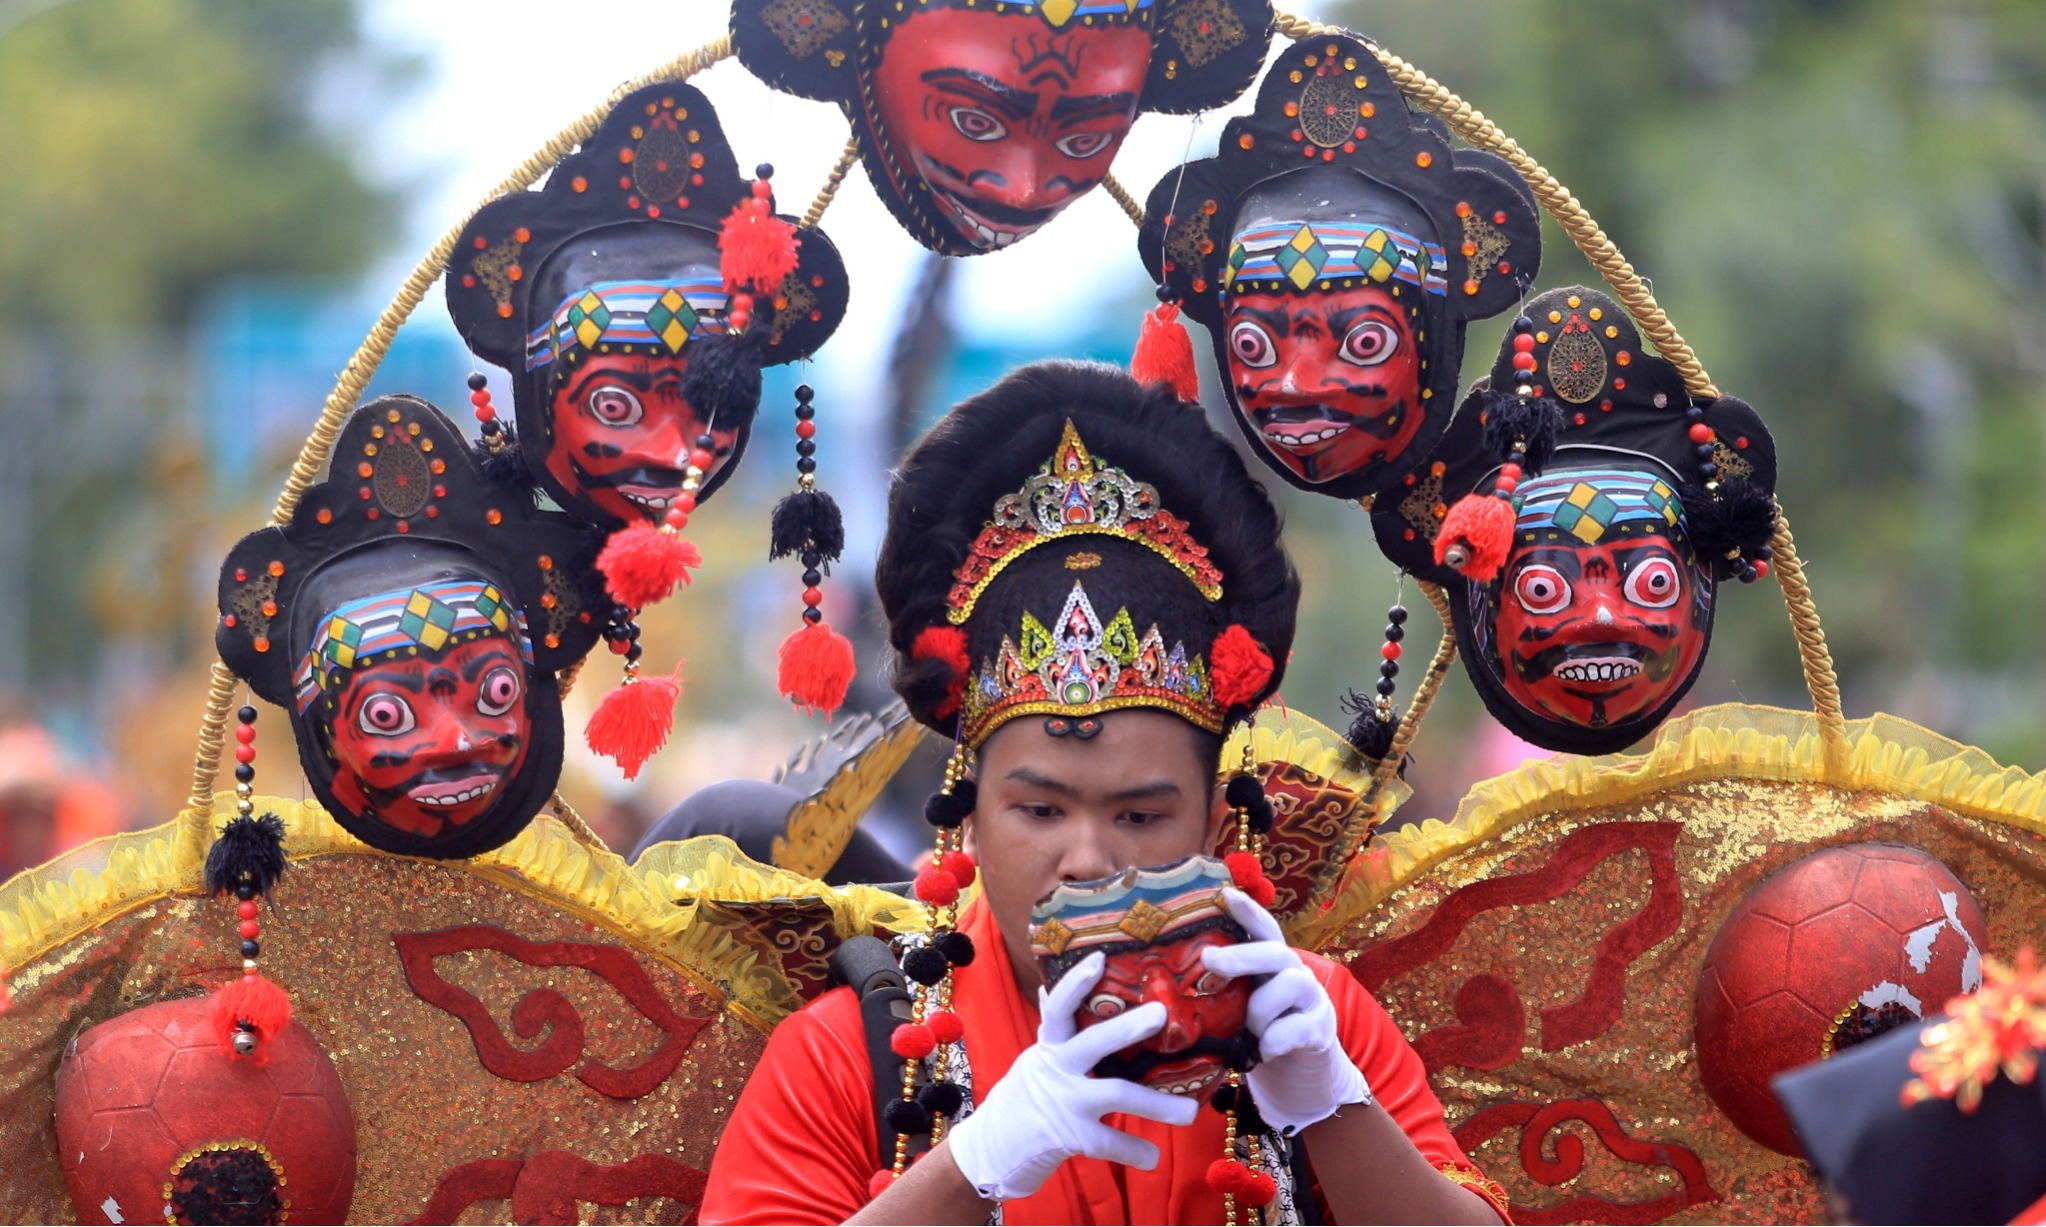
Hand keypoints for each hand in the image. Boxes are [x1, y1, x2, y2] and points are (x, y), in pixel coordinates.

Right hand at [947, 951, 1200, 1201]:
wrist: (991, 1151)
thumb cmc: (1022, 1099)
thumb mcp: (1034, 1060)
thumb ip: (1051, 1031)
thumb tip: (1050, 986)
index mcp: (1049, 1048)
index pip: (1059, 1009)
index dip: (1076, 983)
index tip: (1100, 957)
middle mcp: (1056, 1069)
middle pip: (1093, 1043)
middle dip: (1127, 1028)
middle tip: (1160, 1013)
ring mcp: (1064, 1103)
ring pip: (1116, 1095)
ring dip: (1157, 1104)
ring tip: (1192, 1111)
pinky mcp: (1069, 1136)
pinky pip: (1109, 1142)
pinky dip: (1134, 1151)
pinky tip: (1153, 1157)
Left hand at [1202, 888, 1372, 1134]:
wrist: (1298, 1073)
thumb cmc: (1258, 1031)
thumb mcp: (1240, 1004)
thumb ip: (1222, 987)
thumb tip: (1168, 978)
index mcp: (1271, 962)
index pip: (1262, 928)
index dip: (1247, 910)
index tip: (1225, 893)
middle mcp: (1294, 972)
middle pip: (1275, 950)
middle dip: (1242, 953)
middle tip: (1209, 959)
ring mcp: (1312, 999)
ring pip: (1288, 985)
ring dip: (1259, 1011)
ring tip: (1248, 1030)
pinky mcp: (1320, 1029)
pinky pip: (1294, 1029)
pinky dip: (1273, 1042)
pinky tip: (1263, 1051)